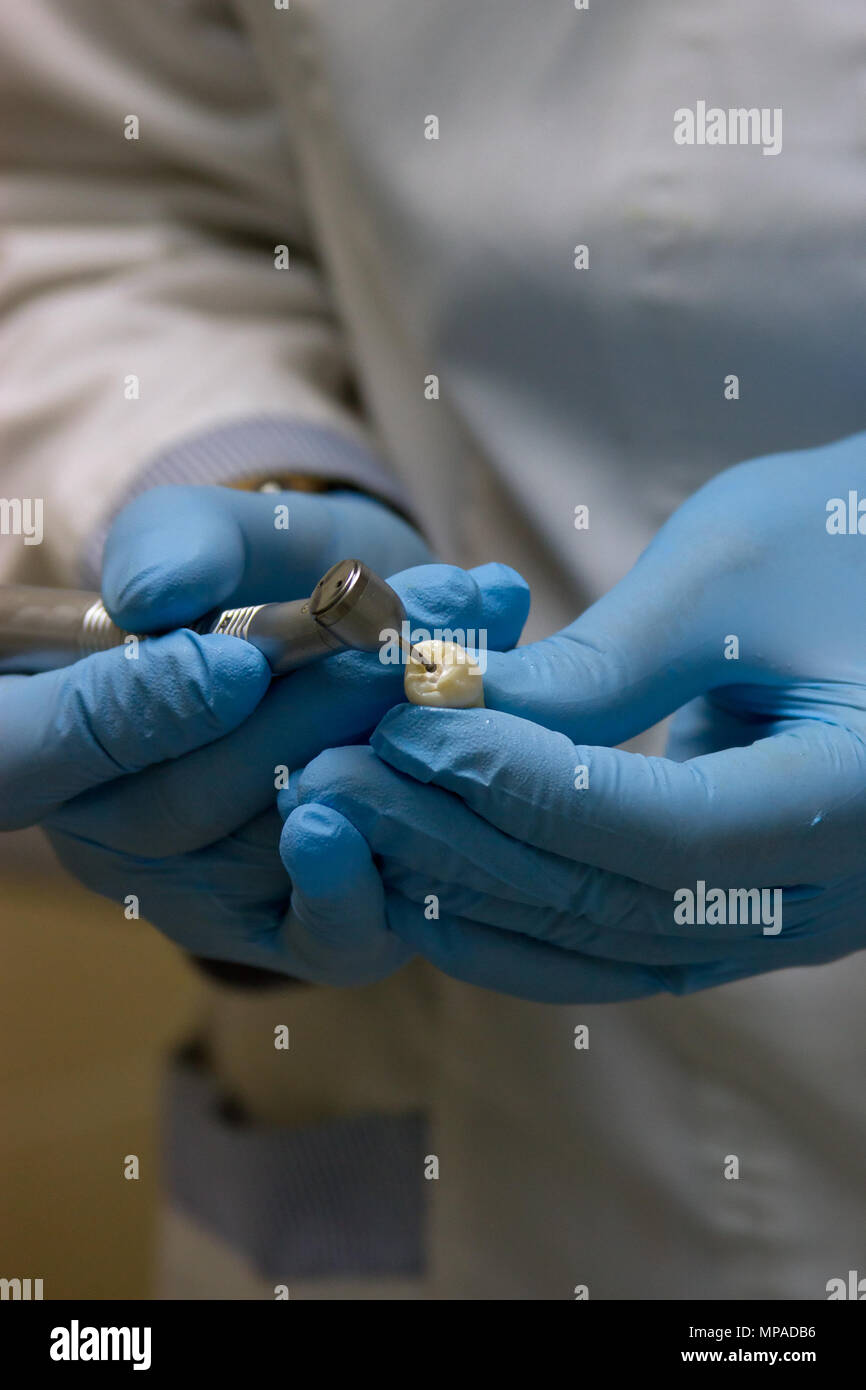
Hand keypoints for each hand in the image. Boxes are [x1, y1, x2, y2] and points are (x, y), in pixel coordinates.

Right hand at [42, 484, 528, 973]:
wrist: (359, 624)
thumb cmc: (265, 574)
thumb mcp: (214, 534)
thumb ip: (174, 544)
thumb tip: (151, 596)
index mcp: (50, 740)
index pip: (35, 754)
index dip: (138, 710)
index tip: (240, 660)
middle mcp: (110, 835)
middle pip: (185, 806)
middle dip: (310, 708)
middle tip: (404, 634)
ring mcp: (203, 896)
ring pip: (275, 848)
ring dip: (383, 747)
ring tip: (463, 653)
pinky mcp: (296, 934)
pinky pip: (337, 936)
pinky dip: (404, 854)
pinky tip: (465, 764)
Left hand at [287, 435, 865, 998]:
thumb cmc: (850, 536)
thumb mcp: (732, 573)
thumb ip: (601, 665)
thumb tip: (448, 715)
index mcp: (860, 798)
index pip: (663, 829)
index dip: (522, 788)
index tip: (404, 731)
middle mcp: (835, 896)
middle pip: (616, 905)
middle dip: (459, 846)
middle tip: (328, 785)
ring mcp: (792, 922)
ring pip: (605, 947)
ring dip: (466, 892)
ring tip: (347, 826)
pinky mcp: (744, 914)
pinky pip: (618, 945)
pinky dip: (517, 919)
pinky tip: (418, 879)